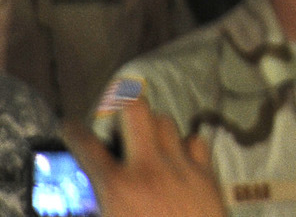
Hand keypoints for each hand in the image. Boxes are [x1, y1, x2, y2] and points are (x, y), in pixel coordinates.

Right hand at [64, 97, 225, 216]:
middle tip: (116, 122)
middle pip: (136, 109)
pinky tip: (179, 158)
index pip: (87, 147)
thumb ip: (99, 206)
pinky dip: (185, 145)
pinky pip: (196, 141)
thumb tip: (95, 199)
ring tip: (146, 142)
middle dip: (122, 108)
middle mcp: (149, 167)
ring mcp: (182, 166)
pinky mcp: (207, 173)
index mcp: (117, 187)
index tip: (70, 126)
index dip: (73, 132)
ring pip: (167, 122)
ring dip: (153, 128)